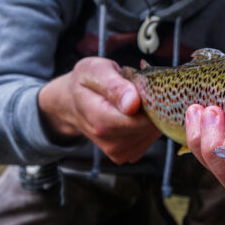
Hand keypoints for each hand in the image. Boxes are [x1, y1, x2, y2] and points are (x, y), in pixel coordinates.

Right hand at [38, 57, 161, 163]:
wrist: (71, 102)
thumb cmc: (85, 81)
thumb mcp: (95, 70)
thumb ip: (114, 86)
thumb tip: (133, 103)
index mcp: (100, 120)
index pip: (142, 120)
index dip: (150, 102)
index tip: (140, 85)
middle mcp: (109, 141)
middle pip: (150, 126)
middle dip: (150, 105)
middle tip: (134, 89)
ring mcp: (118, 151)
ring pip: (153, 132)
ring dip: (148, 113)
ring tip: (130, 101)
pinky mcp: (126, 154)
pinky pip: (150, 138)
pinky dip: (146, 123)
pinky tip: (132, 114)